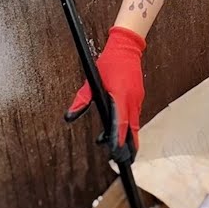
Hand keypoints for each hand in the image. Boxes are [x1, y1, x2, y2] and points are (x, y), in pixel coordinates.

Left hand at [65, 27, 145, 148]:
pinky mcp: (138, 96)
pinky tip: (123, 132)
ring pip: (135, 123)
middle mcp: (132, 99)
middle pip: (132, 128)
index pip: (120, 122)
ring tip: (122, 150)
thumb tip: (70, 116)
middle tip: (125, 159)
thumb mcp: (91, 81)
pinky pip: (136, 115)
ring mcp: (137, 98)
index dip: (118, 138)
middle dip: (129, 145)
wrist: (126, 48)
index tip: (115, 150)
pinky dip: (130, 126)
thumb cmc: (108, 63)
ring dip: (129, 136)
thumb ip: (81, 100)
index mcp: (120, 95)